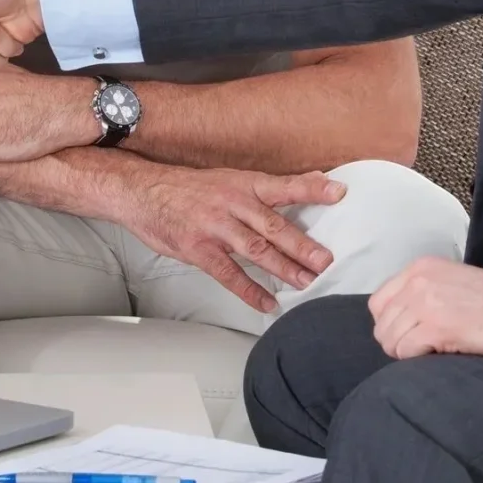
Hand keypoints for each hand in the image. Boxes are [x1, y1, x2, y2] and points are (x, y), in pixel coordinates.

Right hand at [115, 164, 346, 313]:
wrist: (144, 191)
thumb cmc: (190, 188)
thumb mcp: (228, 179)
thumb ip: (265, 188)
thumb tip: (309, 182)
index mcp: (243, 184)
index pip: (283, 186)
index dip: (311, 189)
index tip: (339, 193)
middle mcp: (232, 204)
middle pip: (273, 226)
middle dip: (302, 245)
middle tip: (325, 261)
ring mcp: (215, 227)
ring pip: (255, 250)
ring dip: (283, 269)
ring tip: (305, 283)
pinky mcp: (199, 249)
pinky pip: (228, 273)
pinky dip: (249, 290)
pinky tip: (266, 303)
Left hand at [366, 257, 482, 360]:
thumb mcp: (451, 282)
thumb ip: (423, 292)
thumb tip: (398, 322)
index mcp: (420, 268)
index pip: (378, 303)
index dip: (392, 325)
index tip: (412, 334)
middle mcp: (418, 281)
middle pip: (382, 325)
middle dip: (398, 343)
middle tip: (424, 349)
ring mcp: (426, 303)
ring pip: (390, 341)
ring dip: (408, 353)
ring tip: (434, 351)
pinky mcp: (438, 327)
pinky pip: (406, 352)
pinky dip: (418, 360)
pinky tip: (441, 353)